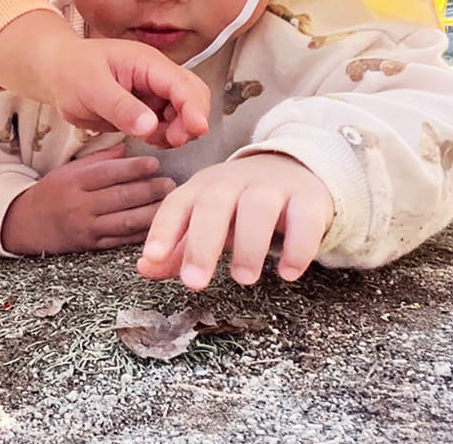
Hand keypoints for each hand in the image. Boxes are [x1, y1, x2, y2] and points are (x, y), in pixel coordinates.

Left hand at [0, 11, 209, 144]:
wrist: (57, 74)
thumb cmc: (71, 71)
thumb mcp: (92, 89)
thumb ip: (120, 107)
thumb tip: (150, 126)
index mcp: (147, 63)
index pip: (182, 84)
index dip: (194, 107)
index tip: (196, 130)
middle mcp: (156, 76)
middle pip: (192, 96)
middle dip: (190, 120)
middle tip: (173, 140)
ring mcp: (153, 92)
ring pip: (183, 113)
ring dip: (178, 130)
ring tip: (155, 140)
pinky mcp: (146, 107)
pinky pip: (167, 123)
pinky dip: (165, 135)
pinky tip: (149, 138)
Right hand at [0, 144, 176, 254]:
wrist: (24, 224)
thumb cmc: (51, 192)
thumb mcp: (68, 170)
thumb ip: (98, 160)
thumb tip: (127, 149)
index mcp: (73, 182)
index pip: (108, 173)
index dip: (134, 168)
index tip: (155, 163)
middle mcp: (79, 205)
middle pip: (120, 197)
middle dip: (149, 190)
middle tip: (171, 183)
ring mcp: (85, 227)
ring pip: (124, 221)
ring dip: (151, 212)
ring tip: (170, 203)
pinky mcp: (89, 246)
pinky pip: (120, 240)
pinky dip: (140, 233)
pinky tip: (157, 225)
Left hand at [136, 153, 332, 289]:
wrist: (295, 169)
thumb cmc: (239, 203)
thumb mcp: (206, 220)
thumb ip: (177, 246)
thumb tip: (144, 269)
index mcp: (203, 187)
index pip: (177, 204)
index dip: (162, 230)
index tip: (151, 258)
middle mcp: (234, 182)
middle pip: (214, 205)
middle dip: (202, 244)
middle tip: (194, 283)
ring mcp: (273, 187)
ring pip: (258, 208)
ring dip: (249, 245)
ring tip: (243, 279)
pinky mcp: (308, 199)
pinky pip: (304, 219)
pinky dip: (298, 247)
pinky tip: (289, 273)